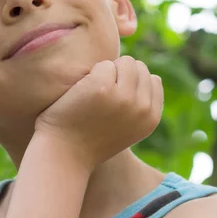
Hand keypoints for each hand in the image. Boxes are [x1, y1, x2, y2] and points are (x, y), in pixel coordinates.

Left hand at [34, 56, 163, 168]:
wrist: (63, 154)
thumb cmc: (88, 140)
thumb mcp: (126, 128)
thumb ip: (139, 106)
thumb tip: (151, 76)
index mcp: (151, 118)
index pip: (152, 80)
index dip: (130, 83)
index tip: (112, 99)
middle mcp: (142, 107)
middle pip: (138, 67)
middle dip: (119, 74)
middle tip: (100, 97)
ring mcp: (123, 97)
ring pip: (124, 62)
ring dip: (106, 72)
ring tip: (92, 94)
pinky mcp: (101, 87)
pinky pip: (103, 64)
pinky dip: (89, 75)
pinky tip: (80, 94)